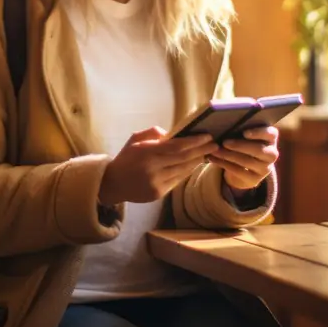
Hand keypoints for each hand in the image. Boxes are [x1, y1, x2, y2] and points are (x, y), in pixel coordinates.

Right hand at [98, 127, 216, 205]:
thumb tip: (171, 133)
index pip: (176, 146)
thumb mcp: (134, 140)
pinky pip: (177, 180)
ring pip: (183, 170)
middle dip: (201, 150)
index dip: (194, 141)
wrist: (113, 183)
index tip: (207, 136)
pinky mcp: (158, 194)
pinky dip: (187, 171)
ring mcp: (156, 183)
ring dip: (197, 161)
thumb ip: (152, 133)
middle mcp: (152, 168)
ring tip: (207, 153)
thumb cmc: (126, 158)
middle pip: (183, 158)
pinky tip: (194, 164)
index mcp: (146, 153)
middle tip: (215, 144)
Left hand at [206, 126, 278, 191]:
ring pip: (247, 162)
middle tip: (224, 142)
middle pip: (259, 150)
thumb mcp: (245, 135)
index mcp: (271, 138)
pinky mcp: (254, 179)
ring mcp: (265, 168)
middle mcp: (271, 154)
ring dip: (228, 155)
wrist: (246, 167)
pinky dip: (224, 164)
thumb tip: (224, 121)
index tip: (245, 132)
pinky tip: (213, 159)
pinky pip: (239, 172)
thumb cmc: (244, 142)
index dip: (259, 133)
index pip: (271, 134)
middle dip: (240, 146)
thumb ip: (241, 127)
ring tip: (215, 150)